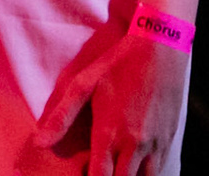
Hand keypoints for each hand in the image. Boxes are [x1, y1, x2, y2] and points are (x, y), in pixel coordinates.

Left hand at [32, 33, 189, 175]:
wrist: (161, 45)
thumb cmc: (118, 62)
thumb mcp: (85, 84)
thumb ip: (61, 116)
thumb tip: (38, 143)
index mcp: (109, 133)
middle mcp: (134, 143)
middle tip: (102, 173)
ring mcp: (155, 141)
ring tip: (119, 171)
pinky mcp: (170, 136)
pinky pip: (160, 168)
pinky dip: (149, 174)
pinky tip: (138, 170)